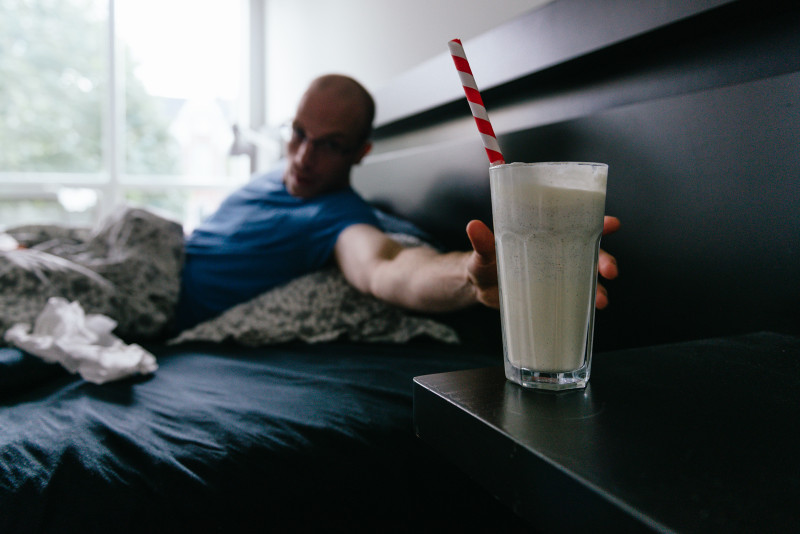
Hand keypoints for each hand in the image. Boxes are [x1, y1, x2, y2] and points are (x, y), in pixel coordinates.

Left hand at [465, 216, 620, 309]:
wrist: (479, 289)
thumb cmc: (483, 262)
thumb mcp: (482, 252)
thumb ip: (482, 242)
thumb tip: (473, 227)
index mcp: (544, 234)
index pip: (575, 223)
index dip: (596, 222)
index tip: (612, 224)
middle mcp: (556, 252)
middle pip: (589, 252)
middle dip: (604, 260)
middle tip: (609, 271)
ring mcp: (558, 274)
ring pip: (587, 277)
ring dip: (598, 287)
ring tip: (600, 300)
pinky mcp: (554, 294)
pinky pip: (575, 298)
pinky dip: (585, 304)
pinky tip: (591, 310)